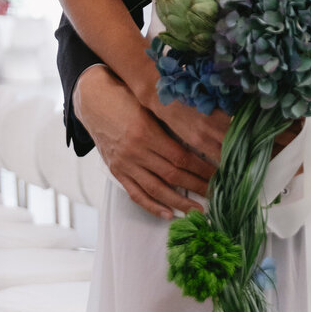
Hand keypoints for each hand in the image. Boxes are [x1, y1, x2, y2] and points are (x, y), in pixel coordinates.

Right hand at [74, 66, 221, 218]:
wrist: (92, 100)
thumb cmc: (125, 97)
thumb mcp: (149, 105)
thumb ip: (170, 122)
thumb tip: (201, 135)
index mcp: (146, 132)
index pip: (181, 157)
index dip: (201, 168)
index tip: (218, 173)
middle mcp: (135, 151)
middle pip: (172, 175)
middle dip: (196, 186)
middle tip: (216, 194)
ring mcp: (124, 164)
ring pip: (156, 188)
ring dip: (179, 202)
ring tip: (197, 210)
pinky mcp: (116, 171)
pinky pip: (135, 193)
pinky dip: (152, 206)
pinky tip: (168, 214)